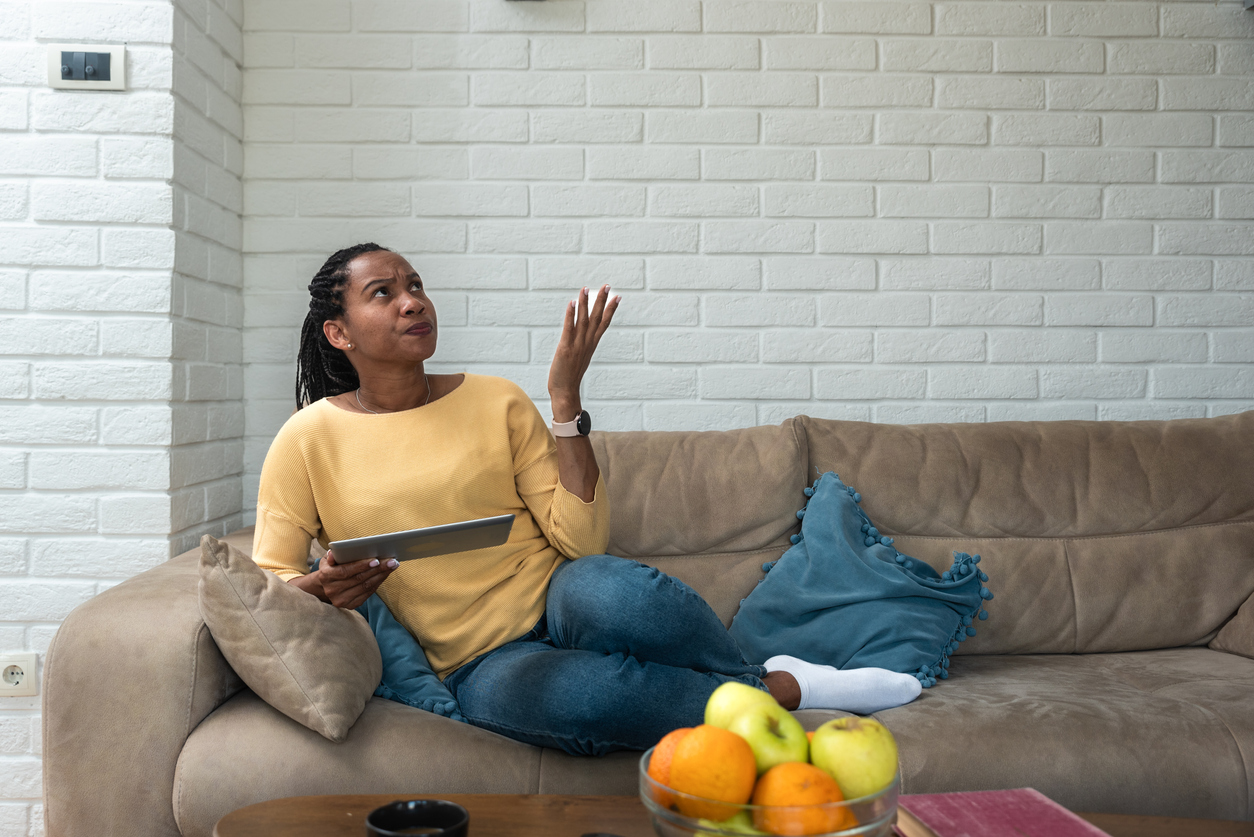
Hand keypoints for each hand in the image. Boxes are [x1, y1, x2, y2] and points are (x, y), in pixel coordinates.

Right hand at [311, 549, 396, 609]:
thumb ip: (331, 556)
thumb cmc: (331, 568)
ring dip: (381, 575)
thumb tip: (334, 553)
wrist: (325, 587)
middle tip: (392, 561)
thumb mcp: (327, 559)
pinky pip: (368, 593)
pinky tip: (385, 574)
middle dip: (377, 569)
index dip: (361, 566)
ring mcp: (341, 600)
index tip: (376, 560)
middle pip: (359, 579)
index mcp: (326, 576)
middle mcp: (332, 590)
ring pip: (365, 587)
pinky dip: (378, 583)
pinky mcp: (350, 605)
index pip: (346, 571)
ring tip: (392, 566)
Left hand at [548, 285, 619, 415]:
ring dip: (586, 304)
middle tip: (607, 286)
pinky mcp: (566, 348)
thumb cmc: (570, 377)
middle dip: (602, 301)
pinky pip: (569, 329)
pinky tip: (572, 303)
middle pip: (597, 319)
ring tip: (587, 289)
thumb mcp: (580, 357)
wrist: (565, 392)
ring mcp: (577, 345)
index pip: (604, 323)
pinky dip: (571, 315)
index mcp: (591, 345)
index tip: (617, 296)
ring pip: (584, 320)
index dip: (611, 309)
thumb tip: (583, 336)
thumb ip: (583, 345)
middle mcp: (587, 343)